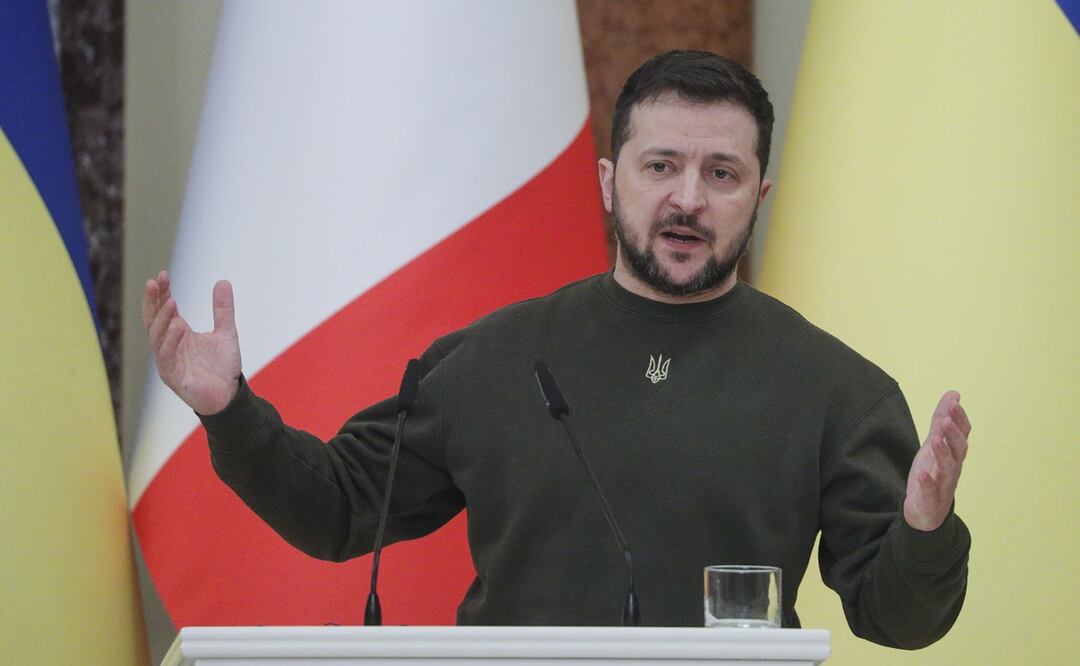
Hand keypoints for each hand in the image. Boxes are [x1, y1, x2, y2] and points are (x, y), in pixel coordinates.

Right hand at [142, 271, 241, 414]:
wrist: (229, 395)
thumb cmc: (222, 367)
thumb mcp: (226, 332)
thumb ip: (223, 309)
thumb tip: (223, 281)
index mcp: (177, 334)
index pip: (163, 310)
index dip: (161, 293)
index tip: (162, 275)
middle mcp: (168, 346)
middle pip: (154, 320)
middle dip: (153, 301)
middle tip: (154, 282)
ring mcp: (168, 361)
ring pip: (157, 337)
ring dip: (163, 319)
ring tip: (171, 302)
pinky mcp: (172, 376)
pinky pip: (167, 356)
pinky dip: (171, 341)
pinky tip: (178, 326)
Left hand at [903, 391, 970, 530]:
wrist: (925, 511)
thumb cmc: (933, 473)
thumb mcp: (935, 443)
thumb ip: (942, 420)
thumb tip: (954, 394)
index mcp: (954, 454)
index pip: (962, 434)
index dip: (959, 419)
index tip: (954, 402)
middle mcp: (953, 468)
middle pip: (959, 450)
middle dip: (954, 434)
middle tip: (946, 419)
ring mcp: (943, 484)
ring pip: (949, 468)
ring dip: (943, 453)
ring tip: (934, 440)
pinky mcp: (930, 499)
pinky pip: (932, 491)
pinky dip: (929, 483)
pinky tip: (923, 474)